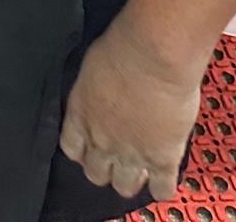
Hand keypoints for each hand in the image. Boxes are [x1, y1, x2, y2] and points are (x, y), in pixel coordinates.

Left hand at [59, 15, 201, 200]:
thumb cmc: (123, 46)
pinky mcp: (161, 159)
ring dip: (131, 180)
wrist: (153, 55)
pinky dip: (162, 187)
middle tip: (116, 159)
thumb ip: (94, 88)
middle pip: (95, 174)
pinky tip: (164, 178)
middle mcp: (100, 139)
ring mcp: (130, 153)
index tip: (90, 147)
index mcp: (80, 113)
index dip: (82, 151)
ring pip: (124, 187)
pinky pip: (161, 189)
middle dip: (104, 169)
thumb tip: (102, 89)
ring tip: (139, 170)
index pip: (71, 148)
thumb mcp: (93, 66)